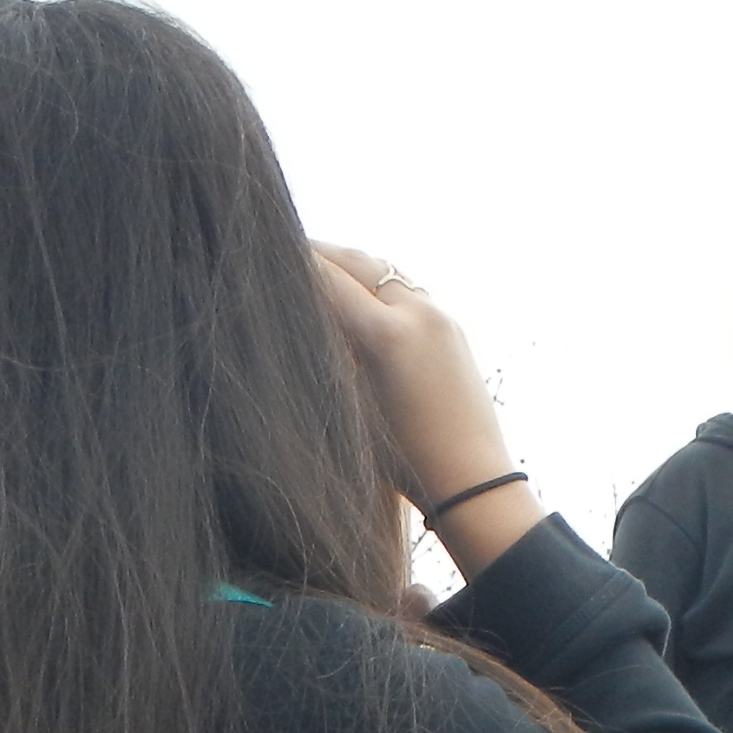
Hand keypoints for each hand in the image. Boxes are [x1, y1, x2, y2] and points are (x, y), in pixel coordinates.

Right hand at [310, 245, 546, 569]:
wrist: (472, 482)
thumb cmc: (402, 460)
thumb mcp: (349, 404)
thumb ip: (326, 350)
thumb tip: (297, 315)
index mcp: (388, 334)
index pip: (326, 277)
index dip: (289, 263)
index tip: (260, 256)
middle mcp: (419, 314)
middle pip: (358, 261)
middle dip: (319, 253)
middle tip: (283, 250)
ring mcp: (442, 318)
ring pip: (385, 270)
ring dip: (350, 265)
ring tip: (316, 267)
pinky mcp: (453, 329)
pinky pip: (407, 290)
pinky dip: (377, 283)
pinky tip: (356, 295)